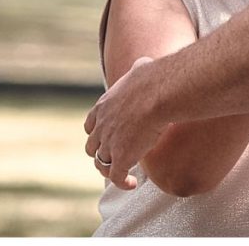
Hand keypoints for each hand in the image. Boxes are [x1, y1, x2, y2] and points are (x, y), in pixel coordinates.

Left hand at [84, 56, 165, 188]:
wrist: (157, 93)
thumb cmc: (153, 78)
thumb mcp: (140, 68)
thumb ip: (138, 69)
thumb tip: (145, 63)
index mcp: (104, 106)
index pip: (90, 124)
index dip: (97, 132)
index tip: (107, 136)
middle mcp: (102, 126)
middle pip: (92, 146)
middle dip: (101, 151)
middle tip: (116, 155)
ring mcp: (109, 143)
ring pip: (101, 163)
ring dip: (111, 169)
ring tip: (123, 173)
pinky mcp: (120, 157)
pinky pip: (116, 177)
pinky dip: (121, 182)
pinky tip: (132, 184)